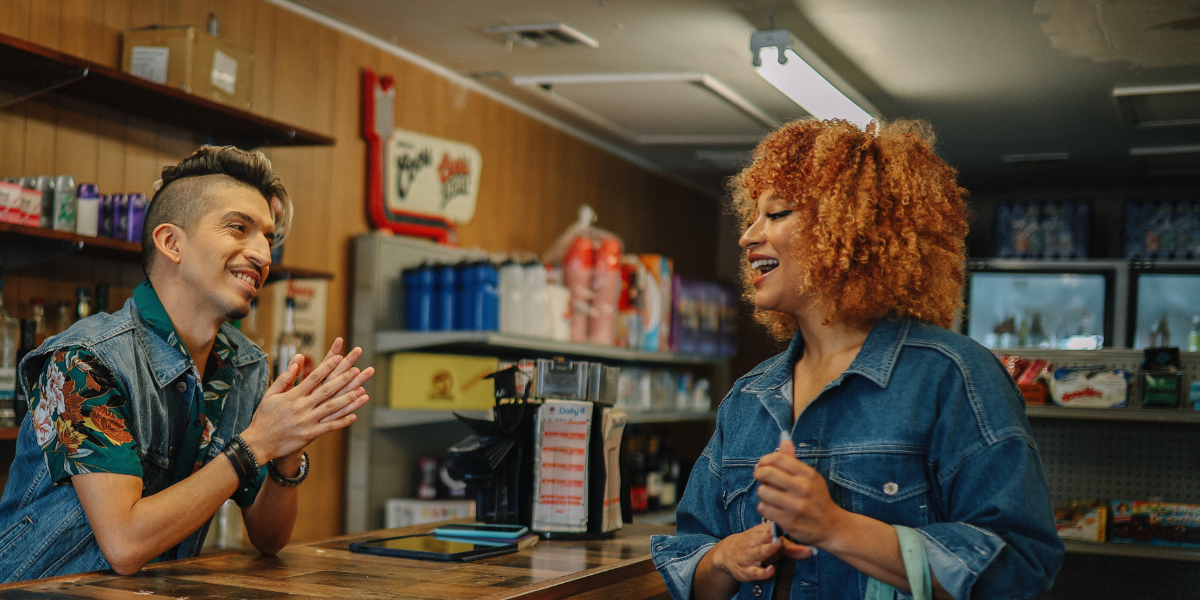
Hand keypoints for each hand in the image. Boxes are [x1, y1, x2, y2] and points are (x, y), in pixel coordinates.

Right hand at [239, 338, 374, 462]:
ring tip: (362, 391)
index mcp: (293, 396)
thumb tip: (297, 359)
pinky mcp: (309, 434)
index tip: (339, 358)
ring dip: (348, 399)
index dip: (328, 367)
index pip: (314, 377)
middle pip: (327, 390)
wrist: (259, 443)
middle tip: (357, 370)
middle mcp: (302, 407)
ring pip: (331, 408)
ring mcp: (307, 421)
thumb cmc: (264, 417)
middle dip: (343, 380)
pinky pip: (329, 427)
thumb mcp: (271, 394)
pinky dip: (342, 421)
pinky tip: (354, 416)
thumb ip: (285, 377)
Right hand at [709, 523, 814, 582]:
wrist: (726, 553)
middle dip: (775, 536)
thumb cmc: (754, 545)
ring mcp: (748, 556)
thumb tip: (811, 549)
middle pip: (764, 537)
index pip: (772, 527)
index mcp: (761, 532)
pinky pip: (753, 571)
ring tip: (777, 546)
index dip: (782, 524)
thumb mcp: (769, 542)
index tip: (793, 521)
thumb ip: (790, 546)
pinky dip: (762, 571)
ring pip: (758, 552)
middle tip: (786, 534)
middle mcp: (754, 542)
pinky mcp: (745, 570)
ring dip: (768, 549)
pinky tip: (770, 570)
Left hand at [754, 437, 846, 547]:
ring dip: (763, 493)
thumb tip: (783, 438)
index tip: (763, 465)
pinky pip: (763, 508)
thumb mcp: (810, 477)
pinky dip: (765, 507)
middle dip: (759, 474)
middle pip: (766, 473)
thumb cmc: (817, 498)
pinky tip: (774, 508)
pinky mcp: (788, 521)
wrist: (832, 526)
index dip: (764, 460)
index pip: (778, 458)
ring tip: (771, 495)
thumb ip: (793, 459)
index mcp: (808, 474)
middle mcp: (802, 488)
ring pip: (762, 492)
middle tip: (761, 477)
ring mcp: (795, 506)